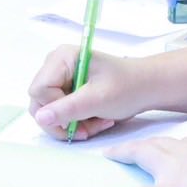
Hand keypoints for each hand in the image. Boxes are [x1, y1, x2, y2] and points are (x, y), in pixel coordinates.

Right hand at [28, 46, 147, 139]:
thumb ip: (68, 108)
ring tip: (96, 123)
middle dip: (64, 120)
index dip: (55, 108)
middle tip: (88, 129)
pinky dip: (75, 121)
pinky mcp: (64, 90)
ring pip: (48, 112)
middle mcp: (55, 65)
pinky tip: (94, 119)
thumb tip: (40, 117)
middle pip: (40, 102)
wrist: (146, 87)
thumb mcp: (99, 99)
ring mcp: (59, 78)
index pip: (39, 90)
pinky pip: (58, 113)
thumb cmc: (128, 87)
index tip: (79, 117)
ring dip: (71, 123)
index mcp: (62, 57)